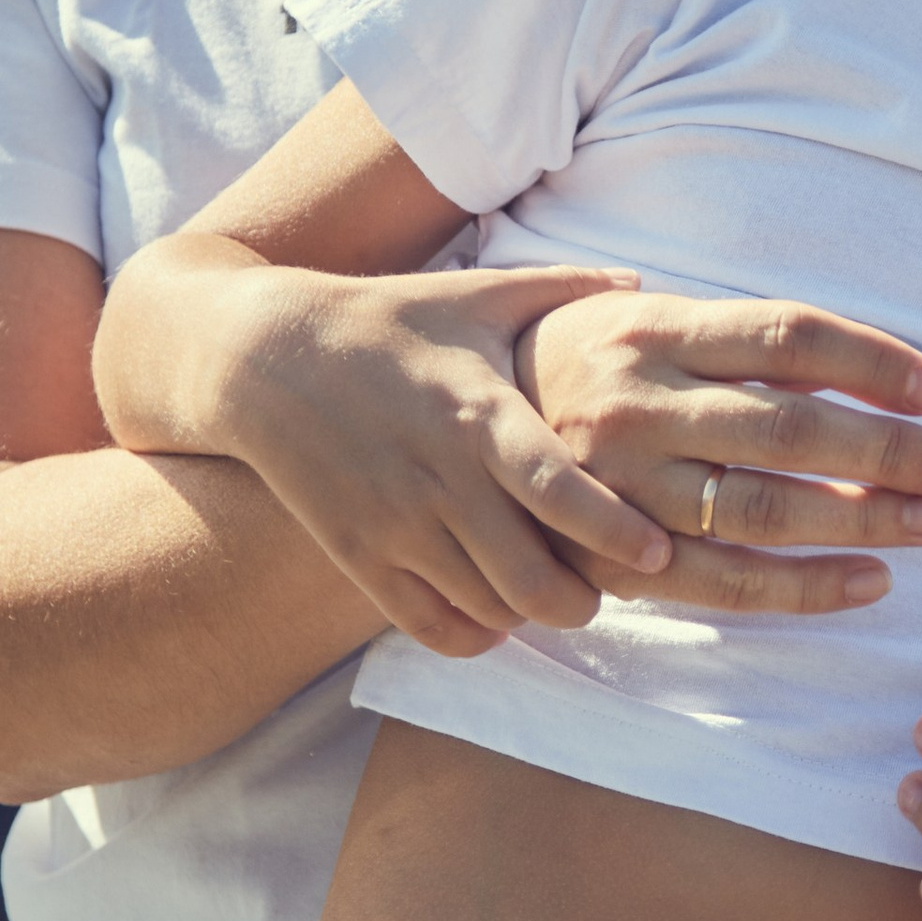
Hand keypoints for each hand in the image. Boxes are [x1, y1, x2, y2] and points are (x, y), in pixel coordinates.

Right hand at [218, 259, 684, 659]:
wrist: (264, 357)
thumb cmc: (385, 320)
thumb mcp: (472, 296)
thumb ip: (559, 290)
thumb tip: (638, 285)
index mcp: (478, 412)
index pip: (558, 491)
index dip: (614, 532)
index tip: (657, 551)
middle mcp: (439, 478)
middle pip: (531, 579)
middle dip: (583, 599)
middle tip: (603, 587)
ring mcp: (394, 524)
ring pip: (488, 609)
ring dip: (531, 615)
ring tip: (552, 593)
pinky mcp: (357, 554)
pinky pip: (431, 627)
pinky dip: (475, 635)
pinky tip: (494, 613)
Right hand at [520, 290, 921, 617]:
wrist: (421, 415)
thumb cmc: (552, 355)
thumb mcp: (621, 310)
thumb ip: (726, 329)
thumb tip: (838, 349)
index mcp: (653, 328)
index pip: (786, 335)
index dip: (870, 361)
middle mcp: (640, 403)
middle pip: (788, 428)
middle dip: (885, 450)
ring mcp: (623, 484)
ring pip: (763, 510)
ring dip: (861, 520)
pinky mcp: (609, 554)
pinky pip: (722, 582)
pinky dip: (803, 588)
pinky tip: (870, 583)